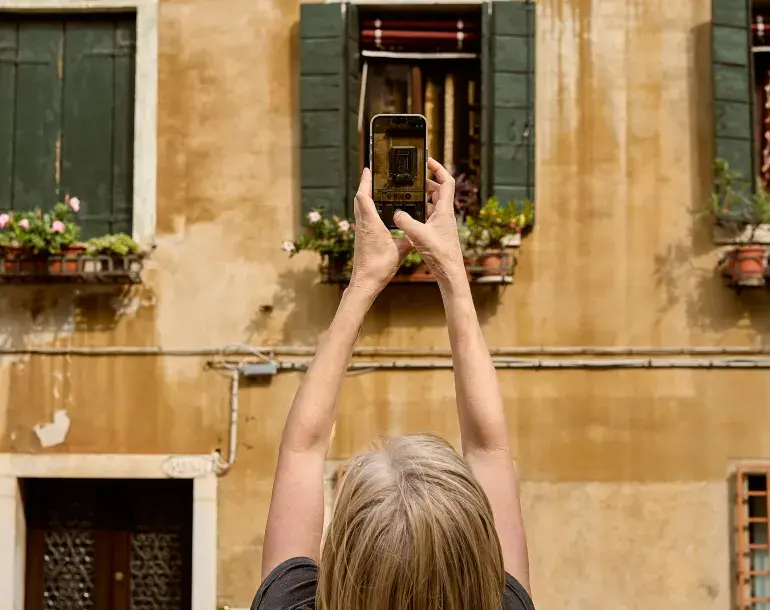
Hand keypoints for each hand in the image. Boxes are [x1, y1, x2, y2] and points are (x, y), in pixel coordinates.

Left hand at [349, 168, 412, 295]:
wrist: (365, 283)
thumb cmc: (379, 267)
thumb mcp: (400, 251)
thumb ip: (410, 238)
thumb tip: (420, 230)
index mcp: (370, 223)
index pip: (364, 196)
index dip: (365, 181)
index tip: (368, 169)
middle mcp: (362, 225)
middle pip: (359, 200)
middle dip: (365, 186)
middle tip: (372, 176)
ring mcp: (360, 232)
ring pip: (360, 209)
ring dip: (365, 198)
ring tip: (375, 191)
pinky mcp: (361, 239)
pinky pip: (363, 218)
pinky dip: (368, 210)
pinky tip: (377, 213)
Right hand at [393, 158, 466, 287]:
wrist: (450, 273)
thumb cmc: (440, 255)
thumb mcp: (419, 235)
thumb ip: (405, 221)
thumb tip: (396, 213)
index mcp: (445, 211)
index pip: (447, 182)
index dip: (439, 169)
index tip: (428, 161)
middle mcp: (445, 215)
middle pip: (438, 191)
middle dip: (427, 183)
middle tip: (413, 180)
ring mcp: (442, 224)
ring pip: (433, 205)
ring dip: (422, 199)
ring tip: (408, 196)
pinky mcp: (437, 234)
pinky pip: (428, 217)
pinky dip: (420, 213)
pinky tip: (408, 217)